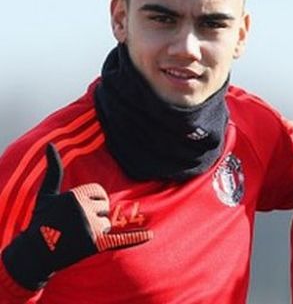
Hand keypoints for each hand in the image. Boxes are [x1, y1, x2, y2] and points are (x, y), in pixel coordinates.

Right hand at [1, 144, 152, 289]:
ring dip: (97, 230)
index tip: (75, 211)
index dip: (90, 202)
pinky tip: (150, 235)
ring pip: (108, 223)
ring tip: (76, 236)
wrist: (36, 253)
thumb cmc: (42, 220)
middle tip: (74, 226)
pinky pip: (120, 239)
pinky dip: (135, 238)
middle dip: (94, 216)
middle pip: (105, 208)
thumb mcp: (46, 194)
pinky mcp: (95, 244)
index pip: (100, 193)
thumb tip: (51, 144)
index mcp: (76, 195)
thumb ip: (54, 169)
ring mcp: (90, 227)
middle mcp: (84, 209)